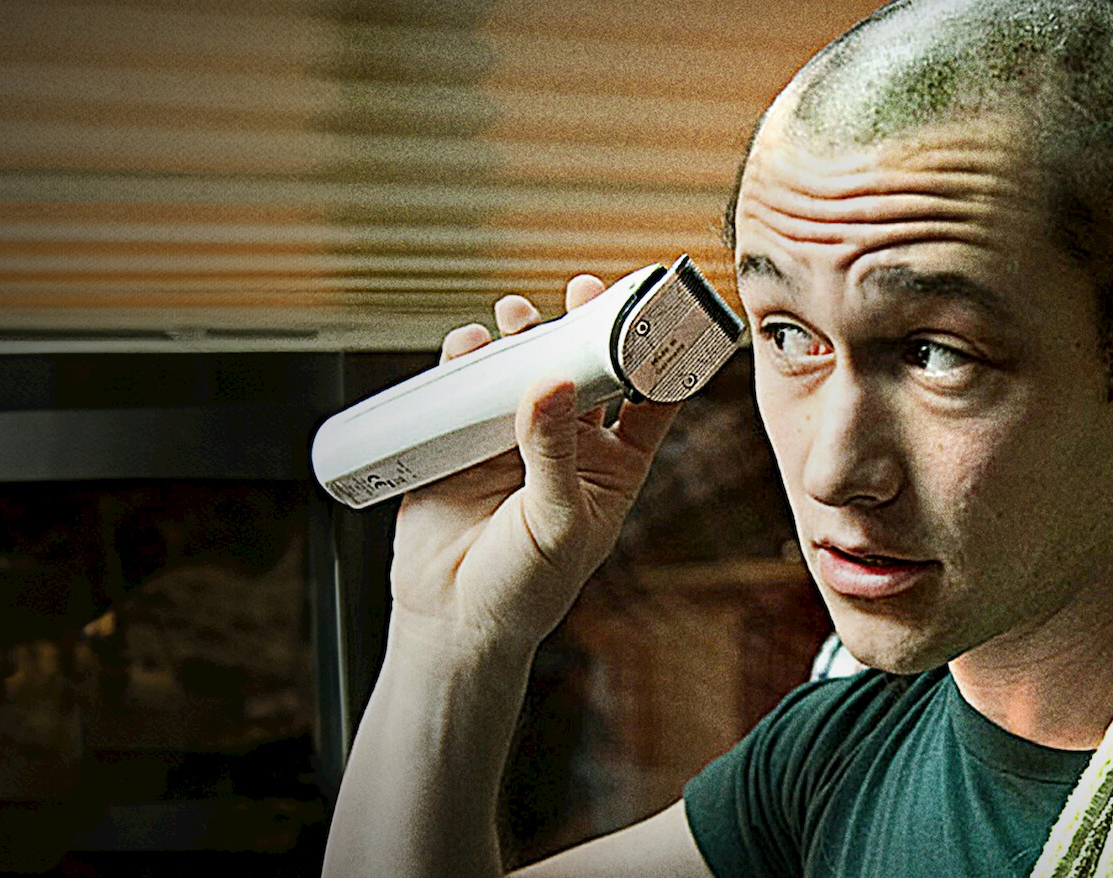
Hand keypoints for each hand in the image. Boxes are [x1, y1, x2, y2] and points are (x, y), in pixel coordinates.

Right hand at [388, 276, 681, 650]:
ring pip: (528, 366)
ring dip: (526, 333)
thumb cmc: (526, 589)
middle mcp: (571, 443)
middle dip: (586, 325)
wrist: (453, 621)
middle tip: (583, 291)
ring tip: (519, 315)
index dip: (659, 354)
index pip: (651, 398)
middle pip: (586, 367)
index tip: (660, 312)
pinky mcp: (464, 437)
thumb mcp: (556, 522)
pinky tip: (471, 346)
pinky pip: (468, 384)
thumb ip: (552, 452)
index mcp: (616, 464)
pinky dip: (469, 358)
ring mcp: (516, 435)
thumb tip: (549, 382)